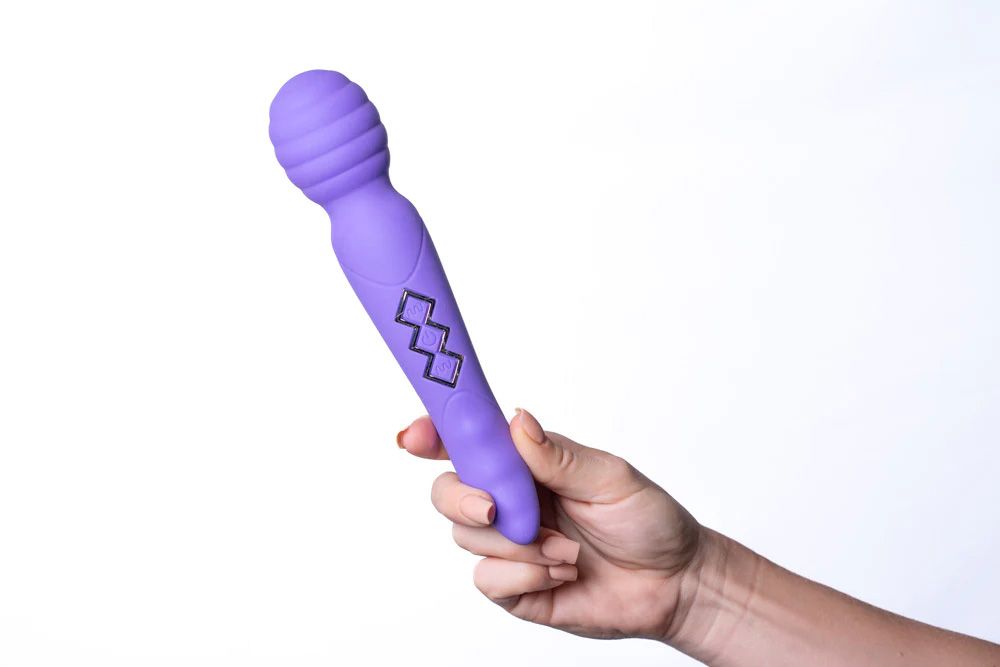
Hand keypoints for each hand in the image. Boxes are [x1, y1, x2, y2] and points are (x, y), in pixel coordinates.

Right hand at [396, 408, 704, 640]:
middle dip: (462, 499)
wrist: (675, 585)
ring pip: (466, 537)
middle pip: (448, 491)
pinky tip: (560, 573)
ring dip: (517, 545)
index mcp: (528, 463)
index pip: (469, 442)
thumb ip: (557, 455)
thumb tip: (517, 421)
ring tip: (566, 549)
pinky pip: (487, 579)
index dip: (434, 434)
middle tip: (494, 509)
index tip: (415, 436)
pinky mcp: (515, 588)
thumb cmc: (648, 521)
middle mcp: (511, 500)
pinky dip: (524, 576)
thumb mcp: (610, 477)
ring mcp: (509, 545)